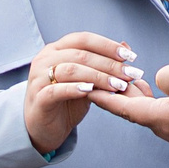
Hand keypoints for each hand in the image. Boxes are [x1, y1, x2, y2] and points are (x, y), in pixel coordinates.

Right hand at [24, 31, 142, 155]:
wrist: (43, 128)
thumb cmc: (66, 101)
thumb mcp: (87, 80)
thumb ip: (102, 64)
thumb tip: (126, 46)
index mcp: (56, 49)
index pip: (83, 39)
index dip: (107, 45)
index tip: (129, 56)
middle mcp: (45, 59)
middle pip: (80, 55)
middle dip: (109, 64)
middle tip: (130, 73)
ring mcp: (38, 78)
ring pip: (70, 70)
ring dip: (98, 76)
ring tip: (118, 85)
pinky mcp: (38, 99)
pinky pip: (56, 90)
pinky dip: (74, 88)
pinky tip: (90, 90)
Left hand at [87, 70, 168, 150]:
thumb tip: (160, 80)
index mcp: (166, 119)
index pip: (125, 109)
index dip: (104, 97)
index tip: (86, 87)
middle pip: (135, 110)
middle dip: (118, 89)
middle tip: (107, 67)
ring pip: (150, 111)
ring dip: (137, 93)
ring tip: (127, 73)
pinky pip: (165, 114)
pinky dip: (153, 98)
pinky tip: (157, 86)